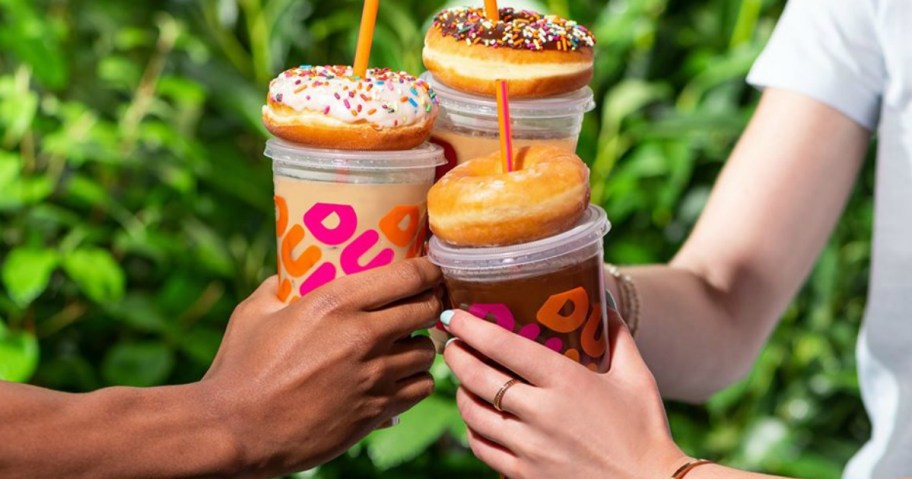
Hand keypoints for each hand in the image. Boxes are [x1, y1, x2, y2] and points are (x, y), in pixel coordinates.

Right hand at [202, 258, 441, 476]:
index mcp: (335, 302)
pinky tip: (401, 378)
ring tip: (407, 346)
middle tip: (423, 306)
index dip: (427, 269)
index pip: (407, 276)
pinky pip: (421, 388)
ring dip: (420, 345)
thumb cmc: (239, 368)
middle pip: (426, 309)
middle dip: (430, 304)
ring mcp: (374, 375)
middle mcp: (363, 335)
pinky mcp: (377, 410)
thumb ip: (276, 288)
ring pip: (427, 351)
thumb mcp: (254, 312)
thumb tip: (285, 275)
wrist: (234, 429)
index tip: (430, 269)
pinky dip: (416, 381)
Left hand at [443, 309, 688, 478]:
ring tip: (461, 378)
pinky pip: (482, 447)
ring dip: (460, 391)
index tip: (453, 315)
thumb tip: (605, 300)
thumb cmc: (645, 430)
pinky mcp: (524, 475)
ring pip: (473, 413)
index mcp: (566, 381)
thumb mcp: (637, 377)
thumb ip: (617, 336)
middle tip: (450, 343)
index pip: (503, 346)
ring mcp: (530, 447)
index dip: (470, 328)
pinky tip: (476, 417)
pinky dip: (472, 429)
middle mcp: (541, 413)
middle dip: (456, 355)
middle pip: (478, 377)